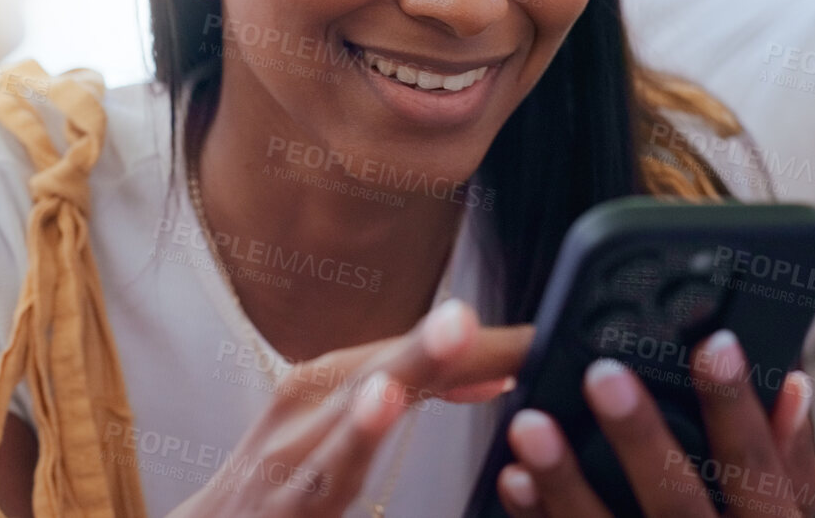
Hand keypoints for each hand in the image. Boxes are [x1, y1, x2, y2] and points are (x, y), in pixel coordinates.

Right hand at [169, 298, 532, 516]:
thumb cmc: (278, 479)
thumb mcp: (339, 429)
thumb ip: (408, 396)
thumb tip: (489, 374)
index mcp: (324, 382)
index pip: (409, 349)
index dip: (472, 347)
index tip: (535, 341)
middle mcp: (304, 403)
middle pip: (383, 365)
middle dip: (441, 344)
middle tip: (482, 315)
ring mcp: (289, 451)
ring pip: (355, 405)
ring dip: (405, 367)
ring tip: (453, 334)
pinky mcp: (283, 500)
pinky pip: (324, 469)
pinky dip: (354, 435)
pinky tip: (382, 403)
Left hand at [495, 330, 814, 517]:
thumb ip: (788, 462)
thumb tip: (793, 387)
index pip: (758, 469)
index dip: (737, 408)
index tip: (715, 345)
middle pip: (678, 504)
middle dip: (641, 440)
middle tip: (605, 375)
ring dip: (566, 481)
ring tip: (531, 424)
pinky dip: (540, 516)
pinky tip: (514, 478)